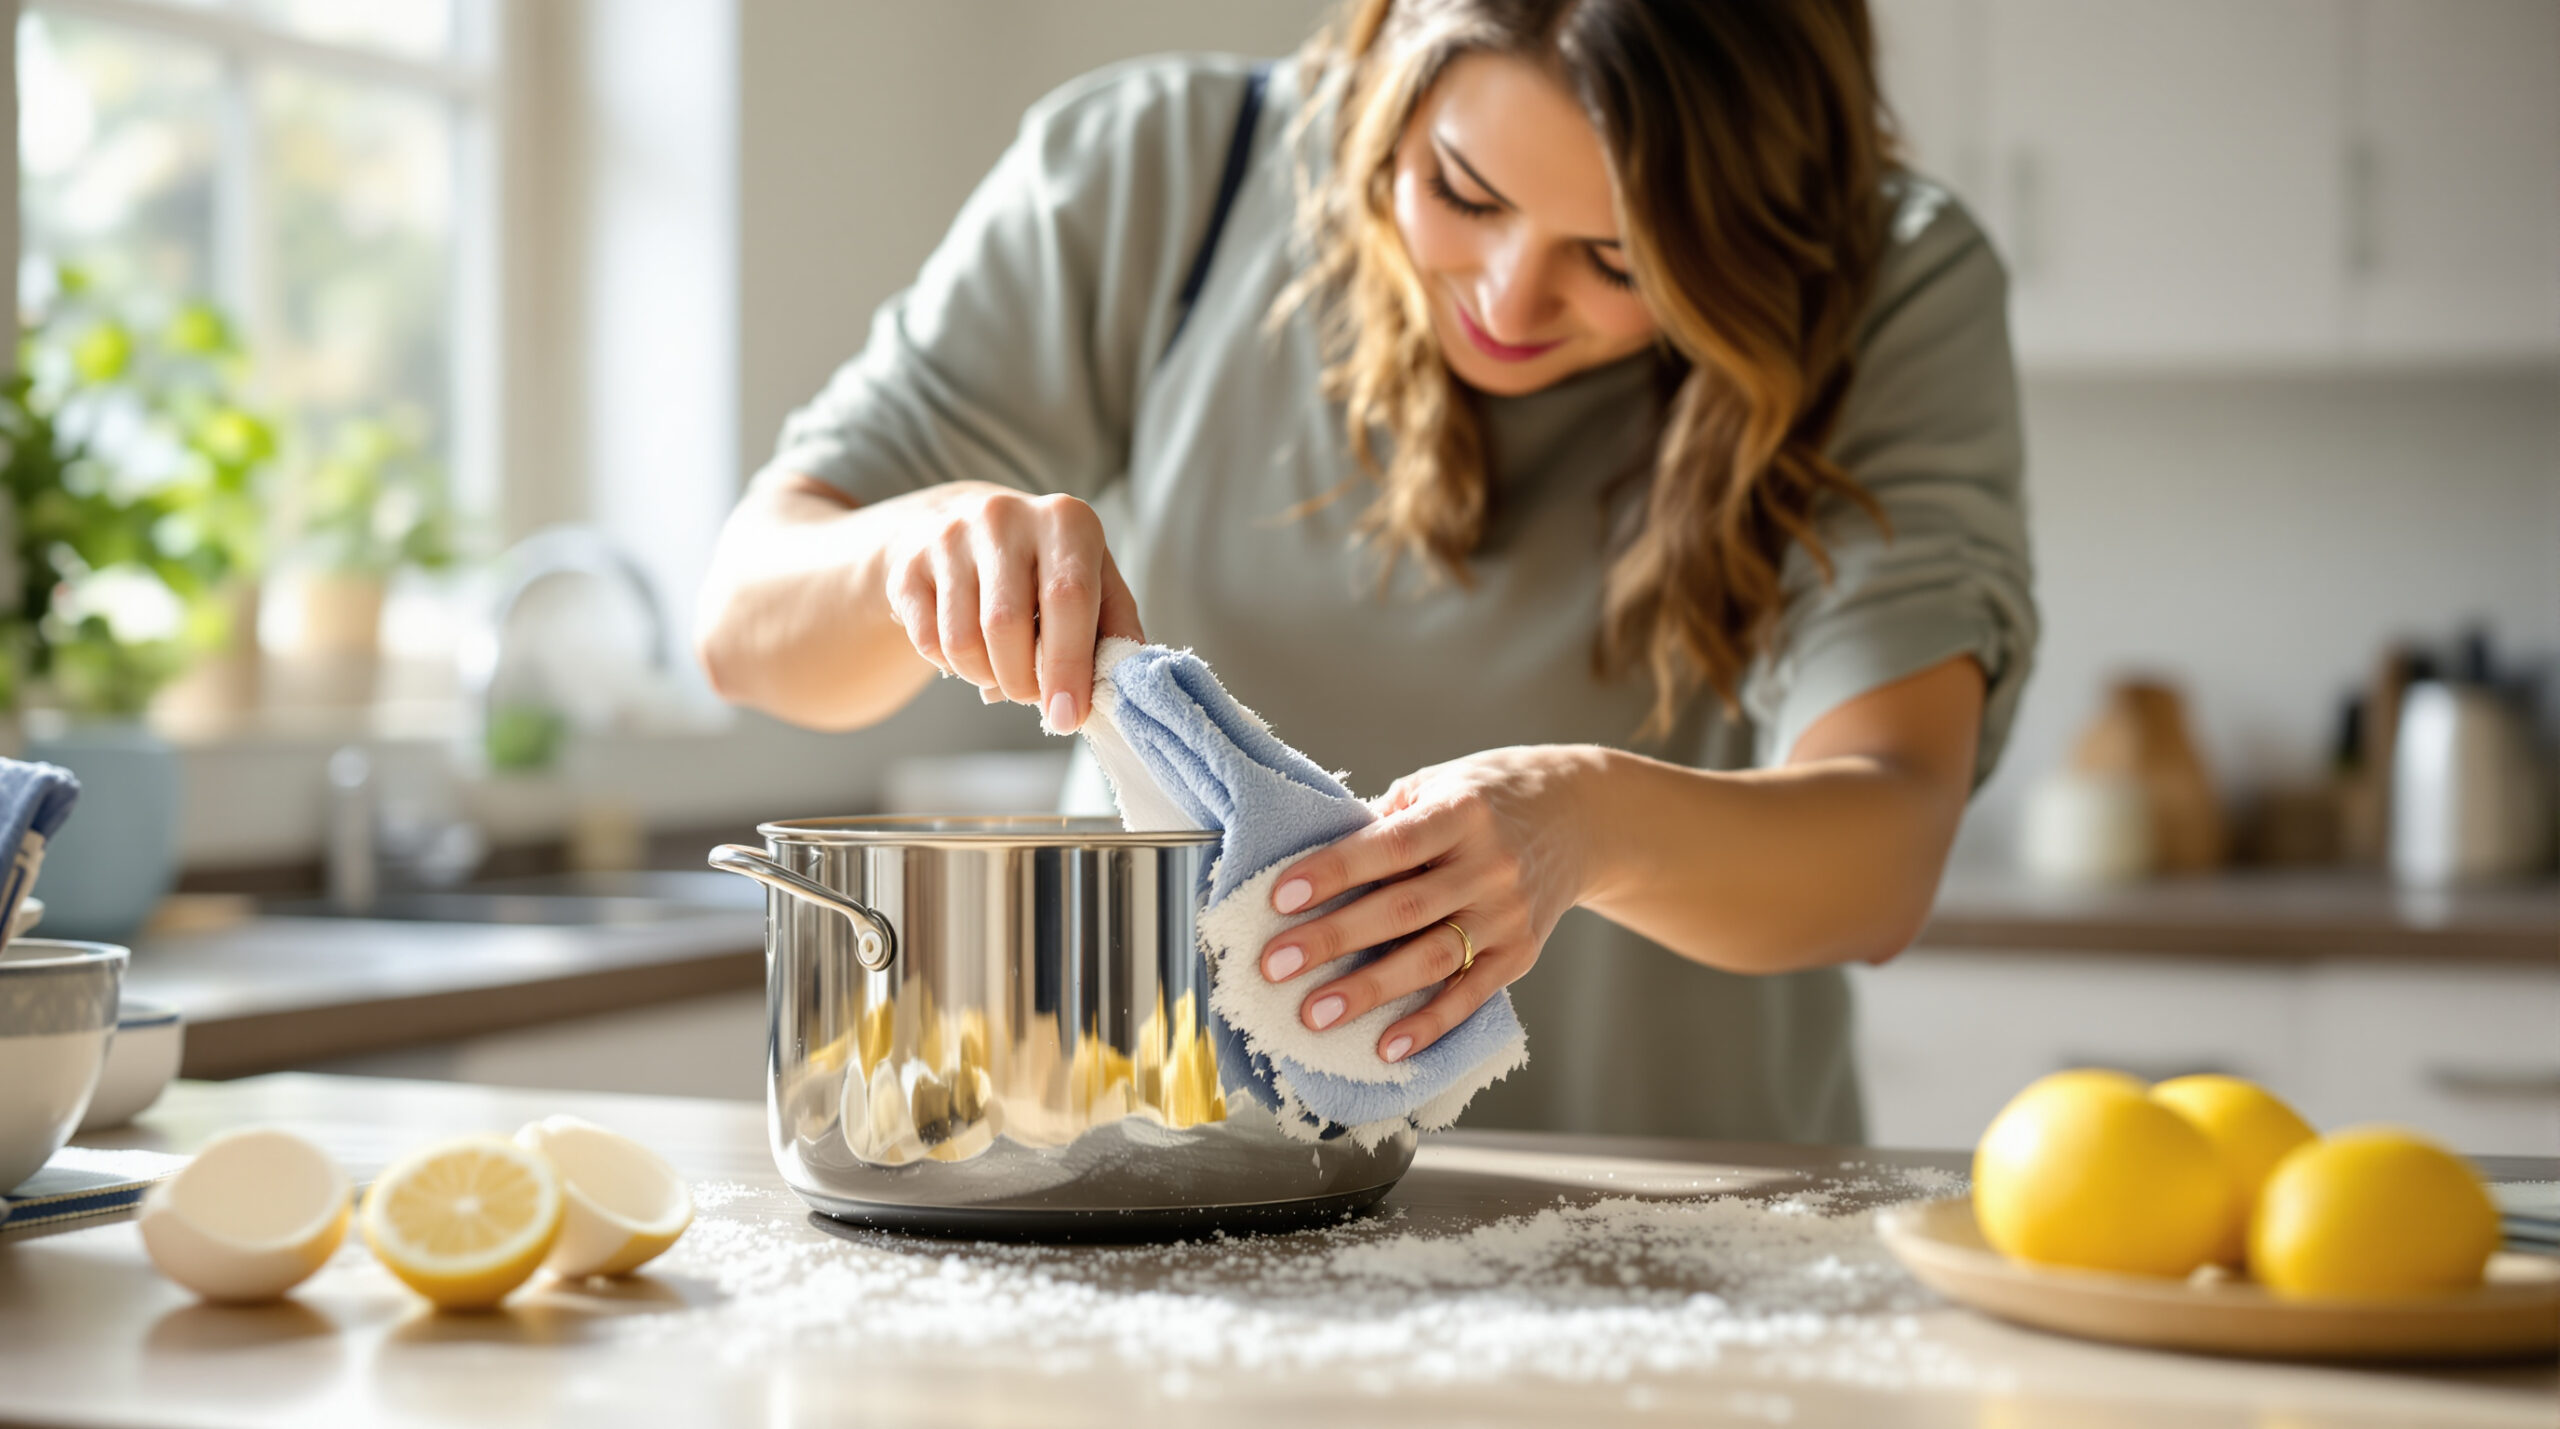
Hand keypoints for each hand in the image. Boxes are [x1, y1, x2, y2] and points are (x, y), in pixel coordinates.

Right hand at [880, 483, 1141, 731]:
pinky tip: (971, 648)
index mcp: (1065, 519)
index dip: (1069, 666)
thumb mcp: (1094, 582)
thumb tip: (1122, 683)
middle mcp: (1004, 516)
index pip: (1068, 598)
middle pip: (1006, 625)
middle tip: (1034, 695)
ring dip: (986, 677)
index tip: (1067, 716)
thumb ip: (1116, 629)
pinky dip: (953, 667)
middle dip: (1022, 682)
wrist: (963, 528)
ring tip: (1004, 668)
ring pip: (962, 641)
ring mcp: (948, 537)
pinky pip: (928, 643)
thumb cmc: (1045, 569)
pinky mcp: (907, 566)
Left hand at [1256, 745, 1608, 1062]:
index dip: (1335, 872)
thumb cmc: (1487, 798)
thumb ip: (1386, 822)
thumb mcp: (1437, 785)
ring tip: (1315, 1014)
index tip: (1281, 896)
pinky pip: (1471, 995)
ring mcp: (1508, 914)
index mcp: (1462, 812)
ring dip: (1370, 991)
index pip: (1391, 846)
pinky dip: (1430, 1025)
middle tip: (1275, 964)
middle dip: (1334, 939)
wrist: (1580, 817)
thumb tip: (1315, 868)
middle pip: (1404, 910)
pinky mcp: (1521, 953)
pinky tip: (1387, 1046)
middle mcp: (1490, 866)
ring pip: (1433, 959)